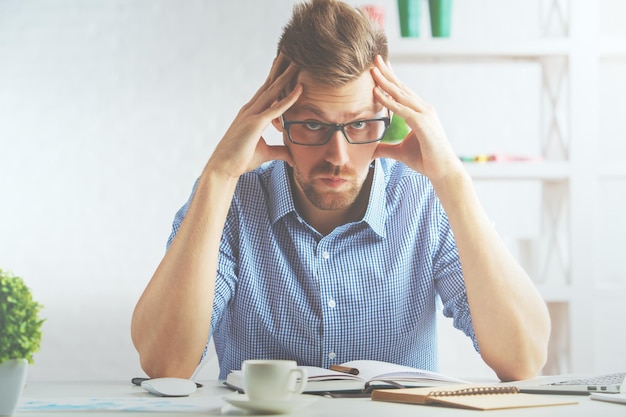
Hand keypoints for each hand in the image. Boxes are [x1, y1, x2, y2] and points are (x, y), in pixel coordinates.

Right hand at [206, 53, 301, 178]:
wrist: (223, 168)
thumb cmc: (240, 160)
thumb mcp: (265, 153)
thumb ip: (279, 151)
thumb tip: (292, 156)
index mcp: (251, 113)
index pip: (267, 91)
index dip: (277, 77)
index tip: (286, 63)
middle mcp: (251, 109)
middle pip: (269, 84)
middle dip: (281, 68)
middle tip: (292, 52)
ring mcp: (252, 115)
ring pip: (273, 91)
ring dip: (286, 76)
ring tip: (298, 61)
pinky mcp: (255, 124)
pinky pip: (276, 109)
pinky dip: (289, 99)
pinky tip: (300, 89)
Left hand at [371, 55, 461, 181]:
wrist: (443, 171)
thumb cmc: (426, 160)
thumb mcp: (400, 152)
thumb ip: (386, 148)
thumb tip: (372, 151)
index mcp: (419, 113)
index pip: (403, 92)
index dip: (391, 79)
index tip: (380, 67)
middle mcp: (423, 109)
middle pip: (401, 88)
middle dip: (388, 73)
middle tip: (375, 58)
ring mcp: (424, 114)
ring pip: (401, 94)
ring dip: (386, 81)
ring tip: (373, 69)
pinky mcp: (422, 123)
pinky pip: (402, 109)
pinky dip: (388, 101)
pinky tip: (377, 93)